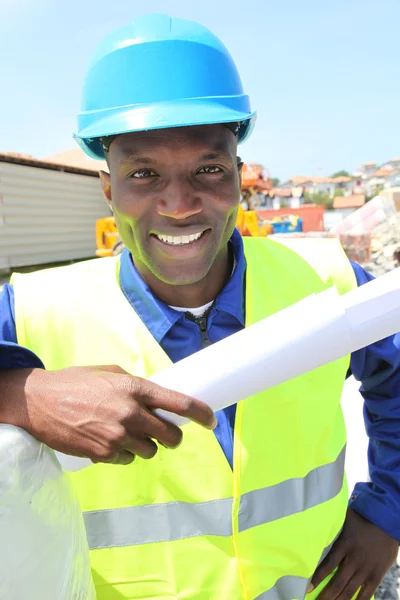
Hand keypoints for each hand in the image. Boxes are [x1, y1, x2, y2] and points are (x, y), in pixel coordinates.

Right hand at [2, 366, 216, 464]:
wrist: (38, 402)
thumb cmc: (75, 382)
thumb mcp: (109, 372)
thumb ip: (136, 385)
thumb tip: (156, 397)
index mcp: (135, 388)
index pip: (180, 404)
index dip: (202, 414)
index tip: (212, 420)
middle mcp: (130, 413)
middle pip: (170, 436)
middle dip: (172, 437)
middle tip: (166, 434)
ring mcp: (117, 436)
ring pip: (150, 451)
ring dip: (145, 445)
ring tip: (126, 434)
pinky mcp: (103, 454)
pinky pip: (126, 460)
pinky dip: (123, 454)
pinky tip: (108, 441)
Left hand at [310, 508, 397, 599]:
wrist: (385, 521)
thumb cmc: (362, 518)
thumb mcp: (343, 519)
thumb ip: (331, 525)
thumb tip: (314, 521)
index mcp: (344, 545)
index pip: (327, 566)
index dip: (317, 579)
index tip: (308, 589)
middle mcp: (354, 560)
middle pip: (337, 583)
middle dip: (326, 596)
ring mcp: (366, 569)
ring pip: (349, 591)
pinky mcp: (377, 575)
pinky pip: (366, 593)